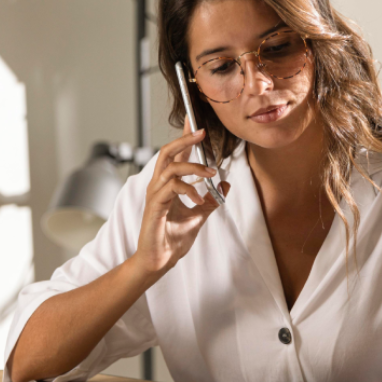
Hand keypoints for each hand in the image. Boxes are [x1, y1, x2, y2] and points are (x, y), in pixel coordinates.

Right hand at [131, 126, 228, 278]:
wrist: (159, 260)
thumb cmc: (172, 239)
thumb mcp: (199, 216)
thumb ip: (211, 199)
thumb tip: (226, 183)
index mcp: (167, 185)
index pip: (175, 155)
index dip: (184, 137)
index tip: (194, 121)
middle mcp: (158, 186)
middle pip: (167, 152)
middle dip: (184, 139)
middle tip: (201, 131)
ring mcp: (155, 195)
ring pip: (170, 167)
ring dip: (193, 167)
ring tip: (210, 173)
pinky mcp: (155, 206)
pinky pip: (171, 188)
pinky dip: (188, 189)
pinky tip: (199, 199)